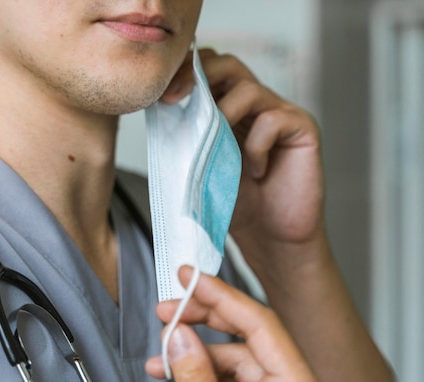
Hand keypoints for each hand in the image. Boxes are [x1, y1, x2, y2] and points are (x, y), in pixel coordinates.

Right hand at [145, 267, 331, 381]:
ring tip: (161, 355)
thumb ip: (194, 379)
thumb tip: (179, 336)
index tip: (190, 278)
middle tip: (168, 309)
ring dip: (195, 352)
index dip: (220, 296)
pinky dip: (203, 374)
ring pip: (235, 357)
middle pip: (247, 335)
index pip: (259, 323)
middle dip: (203, 321)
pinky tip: (175, 374)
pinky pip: (233, 379)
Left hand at [161, 49, 325, 273]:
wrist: (272, 240)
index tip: (161, 96)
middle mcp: (256, 105)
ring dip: (224, 115)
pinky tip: (255, 171)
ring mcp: (281, 114)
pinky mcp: (303, 130)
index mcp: (229, 110)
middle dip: (198, 77)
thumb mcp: (200, 169)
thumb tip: (153, 112)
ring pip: (248, 89)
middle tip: (175, 99)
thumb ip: (185, 139)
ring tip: (217, 148)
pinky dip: (255, 145)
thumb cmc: (237, 206)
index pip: (209, 70)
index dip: (184, 74)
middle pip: (228, 64)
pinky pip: (273, 120)